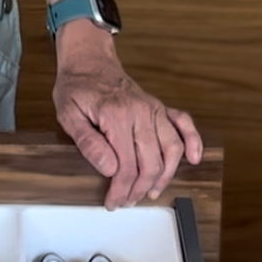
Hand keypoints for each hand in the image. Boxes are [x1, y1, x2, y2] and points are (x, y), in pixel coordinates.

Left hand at [55, 51, 202, 209]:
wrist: (87, 60)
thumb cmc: (76, 87)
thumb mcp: (68, 115)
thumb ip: (88, 143)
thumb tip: (109, 169)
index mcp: (116, 115)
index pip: (126, 165)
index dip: (121, 189)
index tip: (113, 202)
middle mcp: (140, 111)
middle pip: (151, 162)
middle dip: (139, 189)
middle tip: (127, 201)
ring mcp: (153, 108)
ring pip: (172, 149)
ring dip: (165, 175)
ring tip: (151, 191)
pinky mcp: (159, 106)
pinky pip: (183, 124)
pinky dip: (192, 141)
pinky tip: (193, 159)